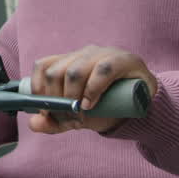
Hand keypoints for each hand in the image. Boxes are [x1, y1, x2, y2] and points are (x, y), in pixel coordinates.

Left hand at [27, 45, 157, 134]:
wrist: (145, 109)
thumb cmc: (109, 108)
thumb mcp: (78, 117)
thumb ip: (56, 121)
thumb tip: (33, 123)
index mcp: (70, 61)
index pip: (44, 66)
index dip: (38, 87)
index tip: (44, 109)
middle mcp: (84, 54)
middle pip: (56, 70)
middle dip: (56, 97)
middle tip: (66, 115)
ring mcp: (104, 54)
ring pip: (76, 70)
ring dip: (72, 95)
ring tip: (80, 112)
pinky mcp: (125, 60)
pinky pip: (103, 70)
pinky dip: (92, 89)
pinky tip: (91, 104)